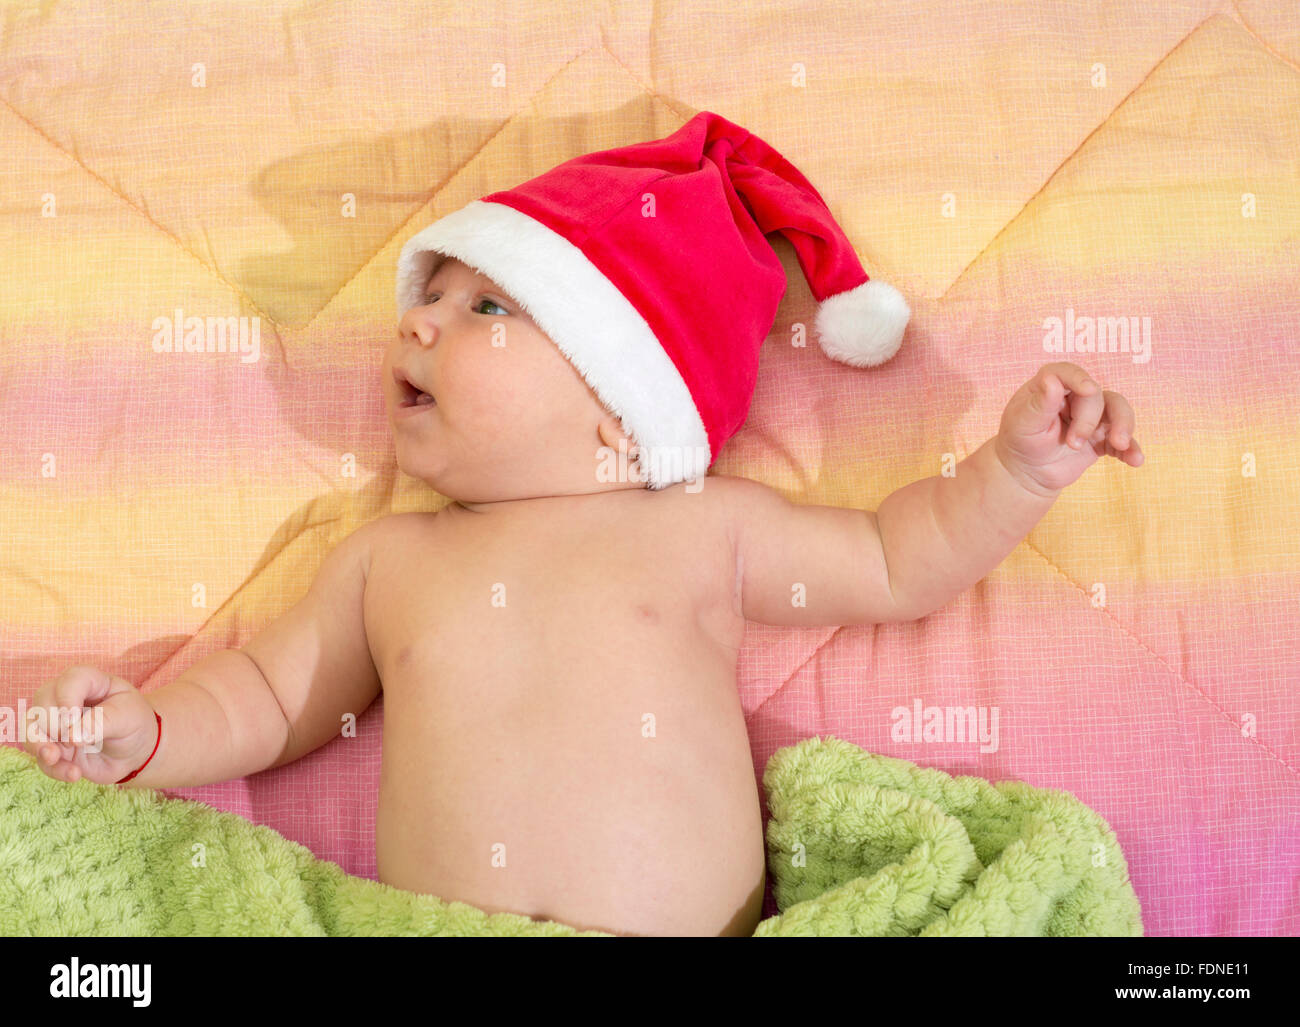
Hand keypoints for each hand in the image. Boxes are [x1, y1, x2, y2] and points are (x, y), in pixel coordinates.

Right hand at [23, 665, 158, 784]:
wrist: (135, 750)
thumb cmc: (133, 723)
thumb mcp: (128, 717)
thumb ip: (101, 723)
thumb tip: (72, 737)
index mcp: (90, 683)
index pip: (70, 680)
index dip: (66, 698)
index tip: (72, 718)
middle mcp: (66, 699)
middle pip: (42, 703)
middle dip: (52, 724)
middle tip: (75, 740)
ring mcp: (56, 724)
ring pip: (31, 730)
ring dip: (40, 746)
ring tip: (55, 758)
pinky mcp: (53, 748)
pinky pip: (41, 758)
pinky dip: (54, 768)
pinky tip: (74, 774)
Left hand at [995, 362, 1143, 495]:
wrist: (1027, 471)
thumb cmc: (1020, 440)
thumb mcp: (1023, 424)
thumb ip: (1039, 404)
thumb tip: (1052, 380)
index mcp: (1051, 386)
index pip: (1068, 373)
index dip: (1080, 379)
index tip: (1088, 390)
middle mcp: (1075, 397)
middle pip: (1096, 396)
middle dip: (1088, 420)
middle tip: (1072, 443)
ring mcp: (1092, 417)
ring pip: (1118, 409)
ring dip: (1123, 425)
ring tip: (1120, 444)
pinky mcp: (1102, 438)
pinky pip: (1123, 441)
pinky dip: (1131, 449)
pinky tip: (1136, 460)